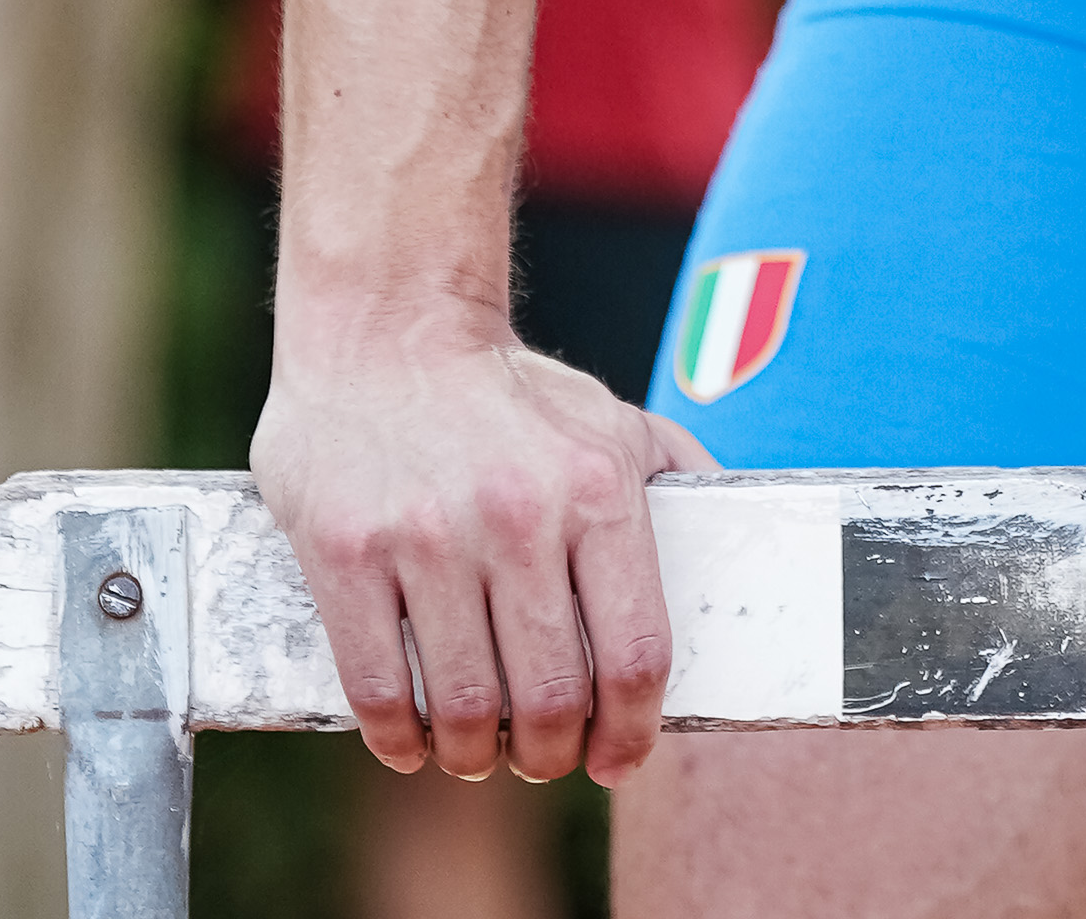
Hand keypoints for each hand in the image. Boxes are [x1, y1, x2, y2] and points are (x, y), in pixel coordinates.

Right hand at [254, 323, 708, 784]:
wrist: (389, 326)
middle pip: (552, 700)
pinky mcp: (346, 552)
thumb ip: (676, 481)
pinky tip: (414, 741)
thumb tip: (740, 546)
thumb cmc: (510, 393)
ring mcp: (427, 536)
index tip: (615, 758)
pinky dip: (400, 741)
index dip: (631, 732)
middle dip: (550, 755)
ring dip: (475, 756)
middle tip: (540, 755)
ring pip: (466, 709)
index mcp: (596, 487)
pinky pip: (379, 690)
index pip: (636, 654)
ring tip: (478, 749)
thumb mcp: (611, 419)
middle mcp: (518, 514)